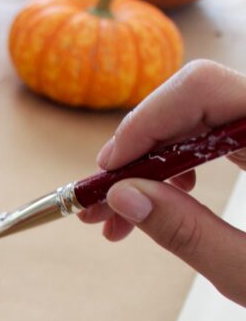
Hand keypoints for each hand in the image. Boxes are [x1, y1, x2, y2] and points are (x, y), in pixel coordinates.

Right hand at [80, 60, 245, 305]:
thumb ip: (188, 232)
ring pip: (201, 125)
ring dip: (153, 167)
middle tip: (100, 202)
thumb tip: (123, 197)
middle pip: (197, 104)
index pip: (205, 89)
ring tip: (118, 220)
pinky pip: (220, 141)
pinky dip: (182, 172)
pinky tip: (159, 208)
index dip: (147, 122)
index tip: (109, 172)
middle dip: (140, 152)